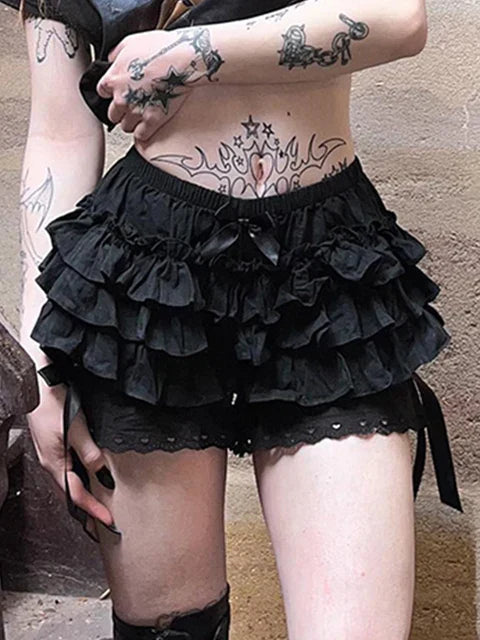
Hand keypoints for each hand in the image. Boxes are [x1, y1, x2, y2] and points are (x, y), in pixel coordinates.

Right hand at [28, 380, 114, 530]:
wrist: (37, 381)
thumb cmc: (52, 402)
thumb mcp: (75, 428)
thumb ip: (89, 452)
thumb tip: (102, 473)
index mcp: (54, 462)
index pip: (76, 495)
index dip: (93, 509)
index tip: (108, 520)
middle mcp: (50, 461)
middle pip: (70, 492)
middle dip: (87, 507)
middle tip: (102, 521)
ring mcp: (51, 453)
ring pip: (68, 480)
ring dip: (83, 493)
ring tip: (97, 504)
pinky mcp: (53, 443)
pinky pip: (67, 467)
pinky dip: (79, 477)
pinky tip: (87, 475)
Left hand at [96, 27, 223, 141]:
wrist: (182, 60)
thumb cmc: (159, 49)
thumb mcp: (130, 42)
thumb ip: (116, 54)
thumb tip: (112, 59)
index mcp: (113, 80)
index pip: (103, 92)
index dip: (112, 91)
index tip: (119, 90)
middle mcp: (121, 99)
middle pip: (113, 114)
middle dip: (120, 110)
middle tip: (130, 106)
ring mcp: (137, 112)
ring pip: (126, 127)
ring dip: (131, 122)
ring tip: (140, 117)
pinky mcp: (153, 121)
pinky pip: (141, 135)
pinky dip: (143, 133)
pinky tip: (147, 127)